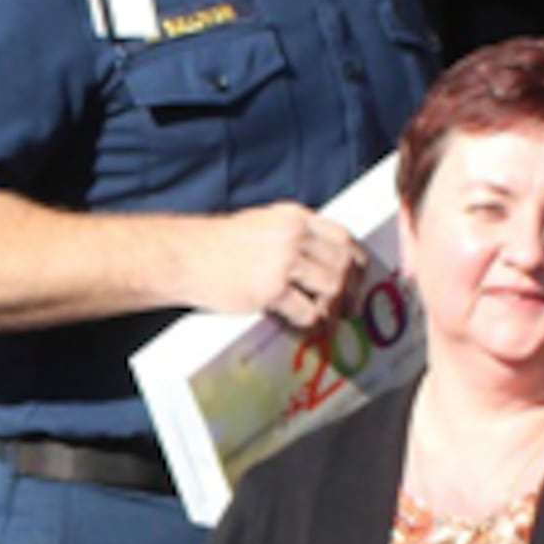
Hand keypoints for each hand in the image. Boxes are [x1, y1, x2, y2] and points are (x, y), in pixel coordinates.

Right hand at [199, 204, 367, 329]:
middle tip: (350, 307)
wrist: (185, 255)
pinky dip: (313, 323)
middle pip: (342, 263)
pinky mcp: (270, 289)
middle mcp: (293, 235)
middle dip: (351, 289)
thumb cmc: (218, 244)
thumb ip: (291, 234)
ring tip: (329, 320)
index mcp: (293, 217)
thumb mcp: (262, 224)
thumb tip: (321, 259)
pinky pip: (308, 311)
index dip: (356, 259)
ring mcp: (283, 262)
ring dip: (334, 308)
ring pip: (332, 287)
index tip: (359, 276)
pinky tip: (309, 327)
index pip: (342, 236)